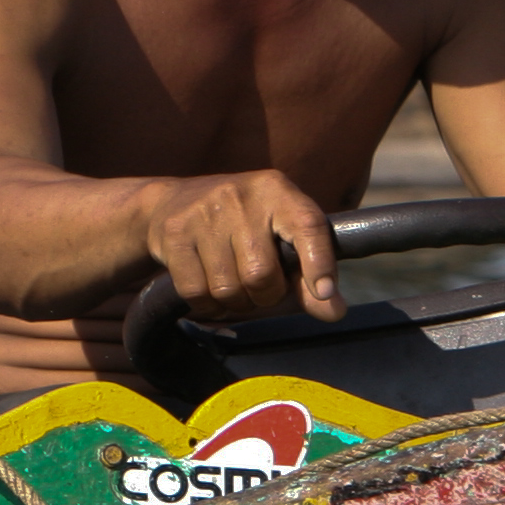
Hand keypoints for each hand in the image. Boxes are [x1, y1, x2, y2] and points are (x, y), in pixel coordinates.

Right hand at [146, 169, 344, 324]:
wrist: (170, 202)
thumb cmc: (241, 225)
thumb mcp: (277, 237)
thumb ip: (306, 277)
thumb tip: (335, 313)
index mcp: (277, 191)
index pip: (307, 226)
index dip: (319, 262)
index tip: (324, 293)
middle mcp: (241, 196)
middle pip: (261, 275)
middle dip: (264, 296)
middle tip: (259, 289)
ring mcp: (204, 213)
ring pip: (228, 289)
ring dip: (234, 303)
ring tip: (233, 286)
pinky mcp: (175, 233)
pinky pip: (197, 293)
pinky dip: (207, 306)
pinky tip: (208, 291)